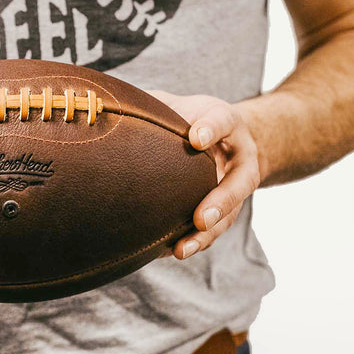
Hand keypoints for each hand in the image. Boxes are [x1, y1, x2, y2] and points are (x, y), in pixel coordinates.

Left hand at [148, 91, 261, 259]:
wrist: (225, 137)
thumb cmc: (193, 117)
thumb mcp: (179, 102)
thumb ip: (156, 104)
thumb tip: (113, 105)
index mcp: (227, 122)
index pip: (222, 121)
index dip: (210, 129)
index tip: (195, 138)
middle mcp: (240, 157)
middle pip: (239, 183)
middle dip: (220, 202)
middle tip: (200, 218)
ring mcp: (235, 187)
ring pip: (228, 216)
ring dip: (205, 236)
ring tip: (182, 249)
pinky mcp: (225, 209)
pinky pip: (213, 230)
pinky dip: (194, 242)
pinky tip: (170, 252)